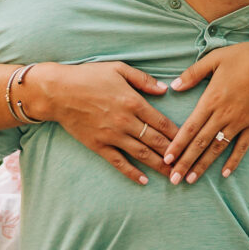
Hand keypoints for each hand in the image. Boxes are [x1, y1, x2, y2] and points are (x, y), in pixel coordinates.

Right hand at [25, 62, 177, 185]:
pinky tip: (144, 181)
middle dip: (173, 153)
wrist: (58, 91)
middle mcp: (125, 121)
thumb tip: (165, 89)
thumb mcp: (118, 68)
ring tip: (173, 175)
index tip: (190, 141)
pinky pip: (119, 162)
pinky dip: (132, 172)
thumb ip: (143, 79)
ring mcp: (112, 135)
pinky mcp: (98, 145)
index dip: (177, 133)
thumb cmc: (88, 76)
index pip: (161, 121)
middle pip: (155, 140)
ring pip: (141, 154)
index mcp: (133, 101)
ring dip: (159, 166)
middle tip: (188, 164)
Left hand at [164, 38, 248, 183]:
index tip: (166, 159)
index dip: (177, 145)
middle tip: (173, 179)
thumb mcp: (214, 58)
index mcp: (211, 99)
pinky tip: (224, 174)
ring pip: (218, 148)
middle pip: (200, 143)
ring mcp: (240, 121)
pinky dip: (233, 161)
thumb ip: (193, 73)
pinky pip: (242, 147)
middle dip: (185, 162)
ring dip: (203, 165)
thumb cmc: (245, 56)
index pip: (190, 127)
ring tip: (191, 180)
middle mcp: (224, 114)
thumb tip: (174, 86)